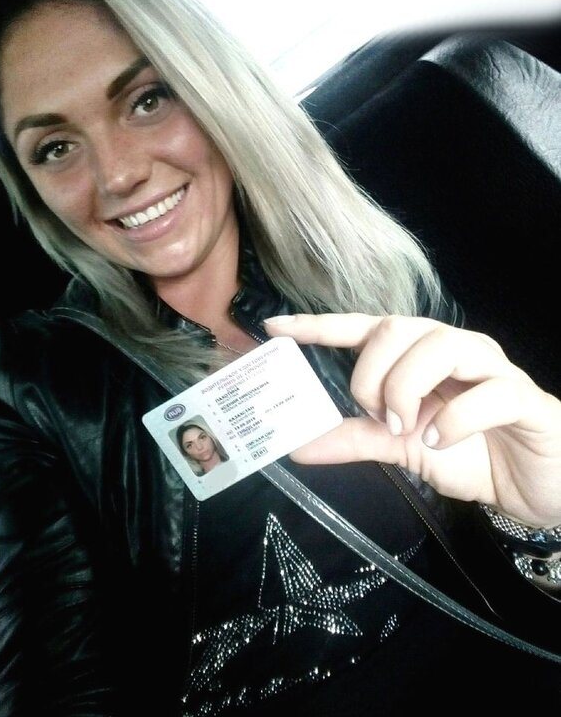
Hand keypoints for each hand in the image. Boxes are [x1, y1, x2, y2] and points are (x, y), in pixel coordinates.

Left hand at [264, 313, 560, 527]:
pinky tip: (443, 439)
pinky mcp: (523, 397)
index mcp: (420, 355)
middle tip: (378, 416)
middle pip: (397, 328)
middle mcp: (453, 348)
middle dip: (371, 375)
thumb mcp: (404, 447)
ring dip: (408, 390)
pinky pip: (487, 392)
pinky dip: (455, 418)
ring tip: (409, 428)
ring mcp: (491, 368)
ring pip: (439, 345)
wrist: (540, 484)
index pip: (365, 327)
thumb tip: (298, 444)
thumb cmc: (474, 453)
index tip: (275, 328)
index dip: (319, 325)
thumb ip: (356, 438)